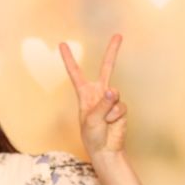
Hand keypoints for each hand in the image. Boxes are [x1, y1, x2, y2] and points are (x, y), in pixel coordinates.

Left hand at [60, 35, 127, 158]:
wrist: (105, 150)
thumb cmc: (92, 136)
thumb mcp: (91, 120)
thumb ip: (102, 104)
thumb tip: (114, 90)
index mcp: (84, 94)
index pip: (75, 73)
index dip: (68, 58)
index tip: (62, 44)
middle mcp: (98, 93)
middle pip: (107, 68)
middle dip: (113, 51)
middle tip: (119, 35)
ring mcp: (111, 99)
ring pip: (115, 95)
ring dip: (109, 111)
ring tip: (104, 122)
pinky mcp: (121, 107)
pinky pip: (121, 107)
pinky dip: (116, 116)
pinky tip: (113, 123)